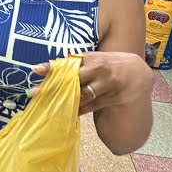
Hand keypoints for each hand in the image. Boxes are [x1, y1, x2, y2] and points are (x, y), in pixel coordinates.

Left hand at [34, 51, 151, 114]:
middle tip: (32, 92)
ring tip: (45, 105)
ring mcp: (105, 86)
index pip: (69, 63)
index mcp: (94, 58)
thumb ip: (78, 62)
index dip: (52, 66)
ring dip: (62, 101)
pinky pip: (89, 107)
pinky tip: (63, 113)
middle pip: (72, 80)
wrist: (138, 75)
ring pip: (81, 96)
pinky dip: (76, 110)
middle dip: (53, 86)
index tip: (35, 70)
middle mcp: (99, 71)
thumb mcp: (98, 58)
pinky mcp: (110, 99)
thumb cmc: (113, 64)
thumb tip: (52, 64)